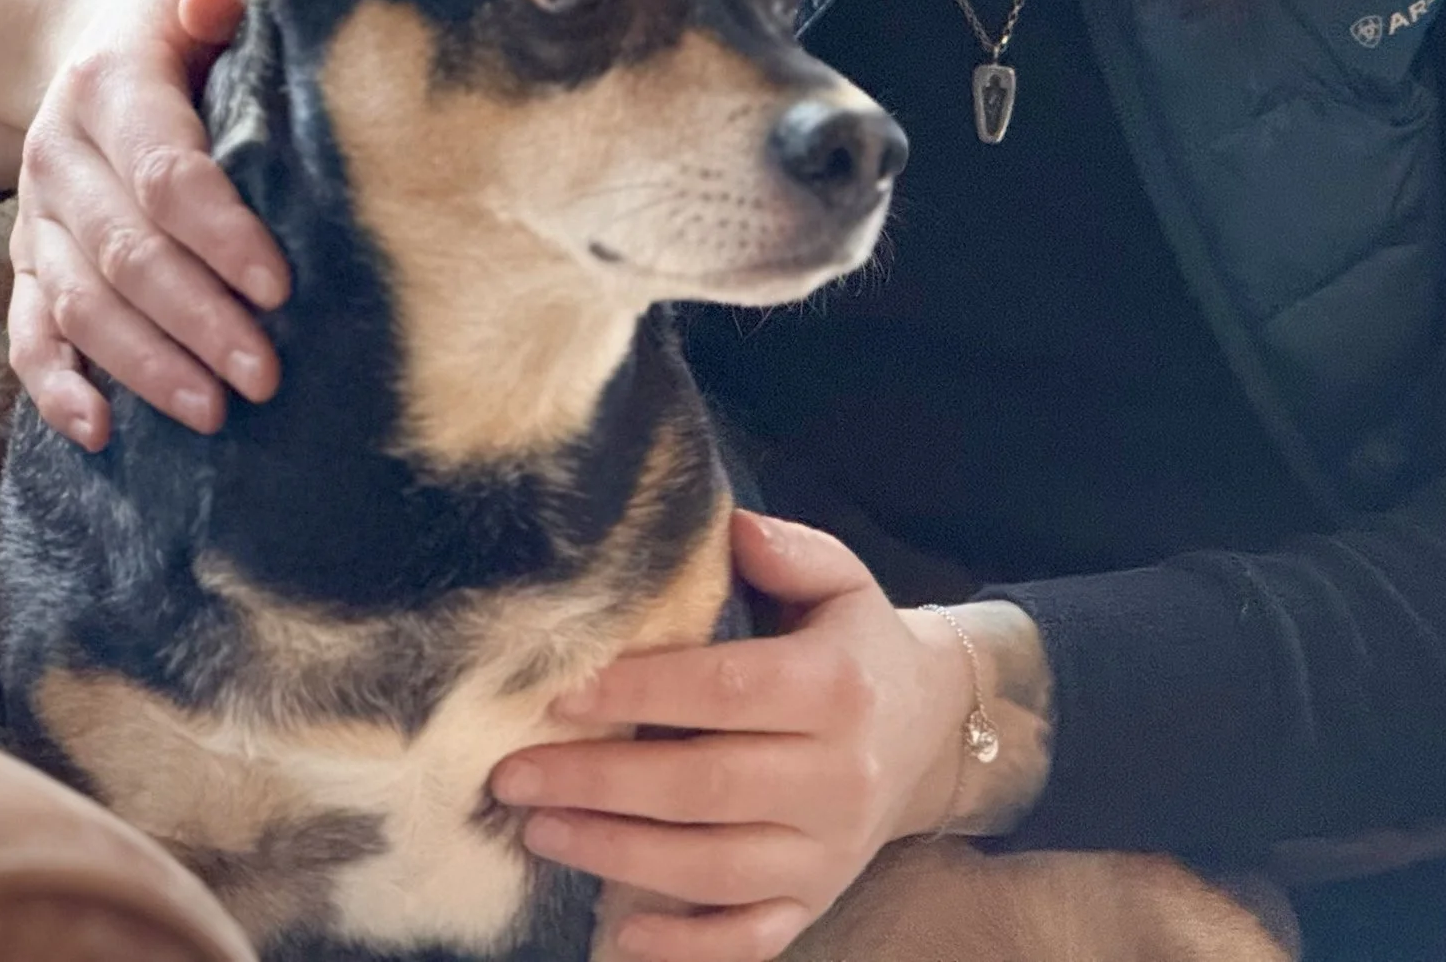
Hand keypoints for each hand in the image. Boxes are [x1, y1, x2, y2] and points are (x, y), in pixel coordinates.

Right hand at [8, 0, 288, 447]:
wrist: (82, 34)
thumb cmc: (177, 15)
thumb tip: (219, 8)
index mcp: (111, 82)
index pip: (166, 172)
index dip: (220, 233)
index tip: (279, 286)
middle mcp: (59, 153)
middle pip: (125, 254)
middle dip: (196, 320)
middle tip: (264, 375)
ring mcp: (35, 215)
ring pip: (79, 303)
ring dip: (144, 365)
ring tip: (215, 413)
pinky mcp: (24, 260)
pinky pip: (26, 331)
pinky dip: (56, 386)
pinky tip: (99, 433)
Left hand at [488, 512, 972, 961]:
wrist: (930, 730)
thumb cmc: (855, 646)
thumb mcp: (839, 581)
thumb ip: (786, 550)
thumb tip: (727, 526)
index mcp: (839, 688)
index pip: (729, 690)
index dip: (642, 689)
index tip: (562, 692)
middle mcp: (840, 776)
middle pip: (706, 787)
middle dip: (599, 782)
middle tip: (514, 774)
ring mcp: (829, 851)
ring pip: (712, 869)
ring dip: (615, 855)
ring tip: (537, 829)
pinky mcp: (817, 900)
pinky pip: (748, 939)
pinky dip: (683, 947)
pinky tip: (616, 933)